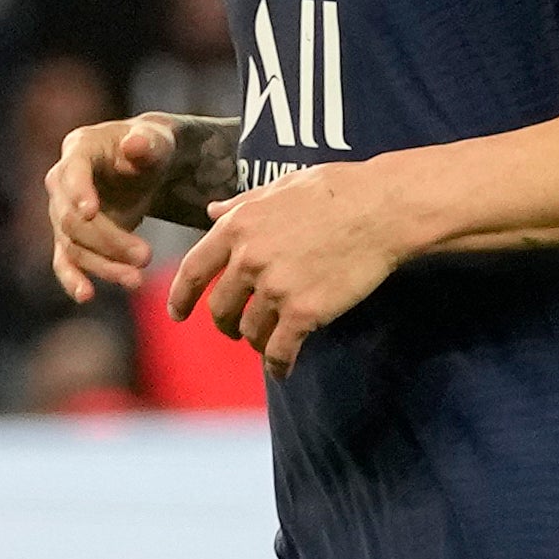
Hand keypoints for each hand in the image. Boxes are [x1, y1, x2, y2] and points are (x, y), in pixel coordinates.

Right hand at [45, 117, 172, 302]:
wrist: (145, 166)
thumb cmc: (151, 147)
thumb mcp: (157, 140)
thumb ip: (148, 143)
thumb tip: (136, 144)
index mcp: (78, 150)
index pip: (71, 172)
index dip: (79, 191)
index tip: (91, 211)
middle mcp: (61, 182)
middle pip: (73, 218)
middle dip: (108, 240)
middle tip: (147, 257)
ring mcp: (62, 212)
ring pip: (73, 245)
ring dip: (103, 266)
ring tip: (137, 281)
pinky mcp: (71, 238)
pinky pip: (66, 261)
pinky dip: (73, 279)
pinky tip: (86, 296)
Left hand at [166, 159, 419, 374]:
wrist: (381, 209)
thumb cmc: (336, 190)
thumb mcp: (279, 187)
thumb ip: (241, 204)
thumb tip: (211, 211)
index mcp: (237, 227)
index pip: (194, 271)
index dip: (181, 297)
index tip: (177, 314)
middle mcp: (248, 259)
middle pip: (220, 308)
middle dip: (225, 324)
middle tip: (235, 330)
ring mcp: (275, 288)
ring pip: (250, 331)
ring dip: (255, 342)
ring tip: (268, 343)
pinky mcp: (304, 313)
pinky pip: (279, 351)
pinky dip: (278, 365)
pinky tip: (282, 371)